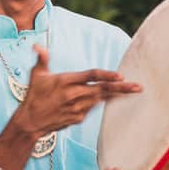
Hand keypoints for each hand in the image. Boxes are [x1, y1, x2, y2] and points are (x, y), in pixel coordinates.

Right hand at [19, 46, 140, 135]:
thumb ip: (41, 59)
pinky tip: (110, 97)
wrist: (30, 123)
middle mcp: (73, 95)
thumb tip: (38, 46)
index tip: (120, 75)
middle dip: (121, 88)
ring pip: (101, 99)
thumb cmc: (33, 96)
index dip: (106, 75)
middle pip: (102, 90)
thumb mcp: (36, 76)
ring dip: (116, 95)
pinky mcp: (78, 118)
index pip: (90, 76)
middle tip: (138, 86)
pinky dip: (102, 102)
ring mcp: (77, 108)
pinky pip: (93, 108)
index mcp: (65, 82)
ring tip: (131, 90)